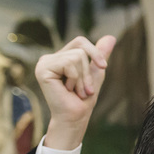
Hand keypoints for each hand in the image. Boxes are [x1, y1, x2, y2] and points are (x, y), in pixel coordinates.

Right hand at [36, 35, 116, 149]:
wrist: (75, 117)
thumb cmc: (83, 99)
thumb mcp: (95, 73)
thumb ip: (100, 55)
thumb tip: (111, 37)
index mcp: (60, 57)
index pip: (80, 41)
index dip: (94, 52)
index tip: (103, 66)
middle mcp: (50, 58)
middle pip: (80, 49)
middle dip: (88, 71)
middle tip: (84, 89)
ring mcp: (44, 62)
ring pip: (76, 56)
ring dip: (82, 78)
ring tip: (75, 91)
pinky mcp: (43, 68)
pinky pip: (69, 64)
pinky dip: (74, 79)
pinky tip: (67, 90)